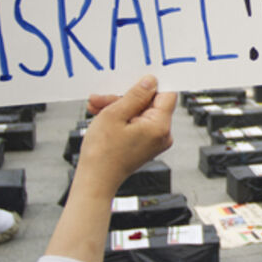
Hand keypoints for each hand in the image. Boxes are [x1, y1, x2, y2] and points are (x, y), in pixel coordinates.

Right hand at [78, 75, 174, 190]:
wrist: (95, 180)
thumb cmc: (103, 153)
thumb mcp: (115, 114)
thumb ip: (136, 95)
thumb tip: (151, 81)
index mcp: (160, 126)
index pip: (166, 94)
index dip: (150, 85)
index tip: (134, 80)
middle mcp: (162, 135)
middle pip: (149, 103)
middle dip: (124, 98)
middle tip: (102, 98)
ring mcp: (154, 142)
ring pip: (138, 112)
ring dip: (117, 107)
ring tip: (95, 107)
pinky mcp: (145, 145)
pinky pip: (136, 124)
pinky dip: (120, 119)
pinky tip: (101, 115)